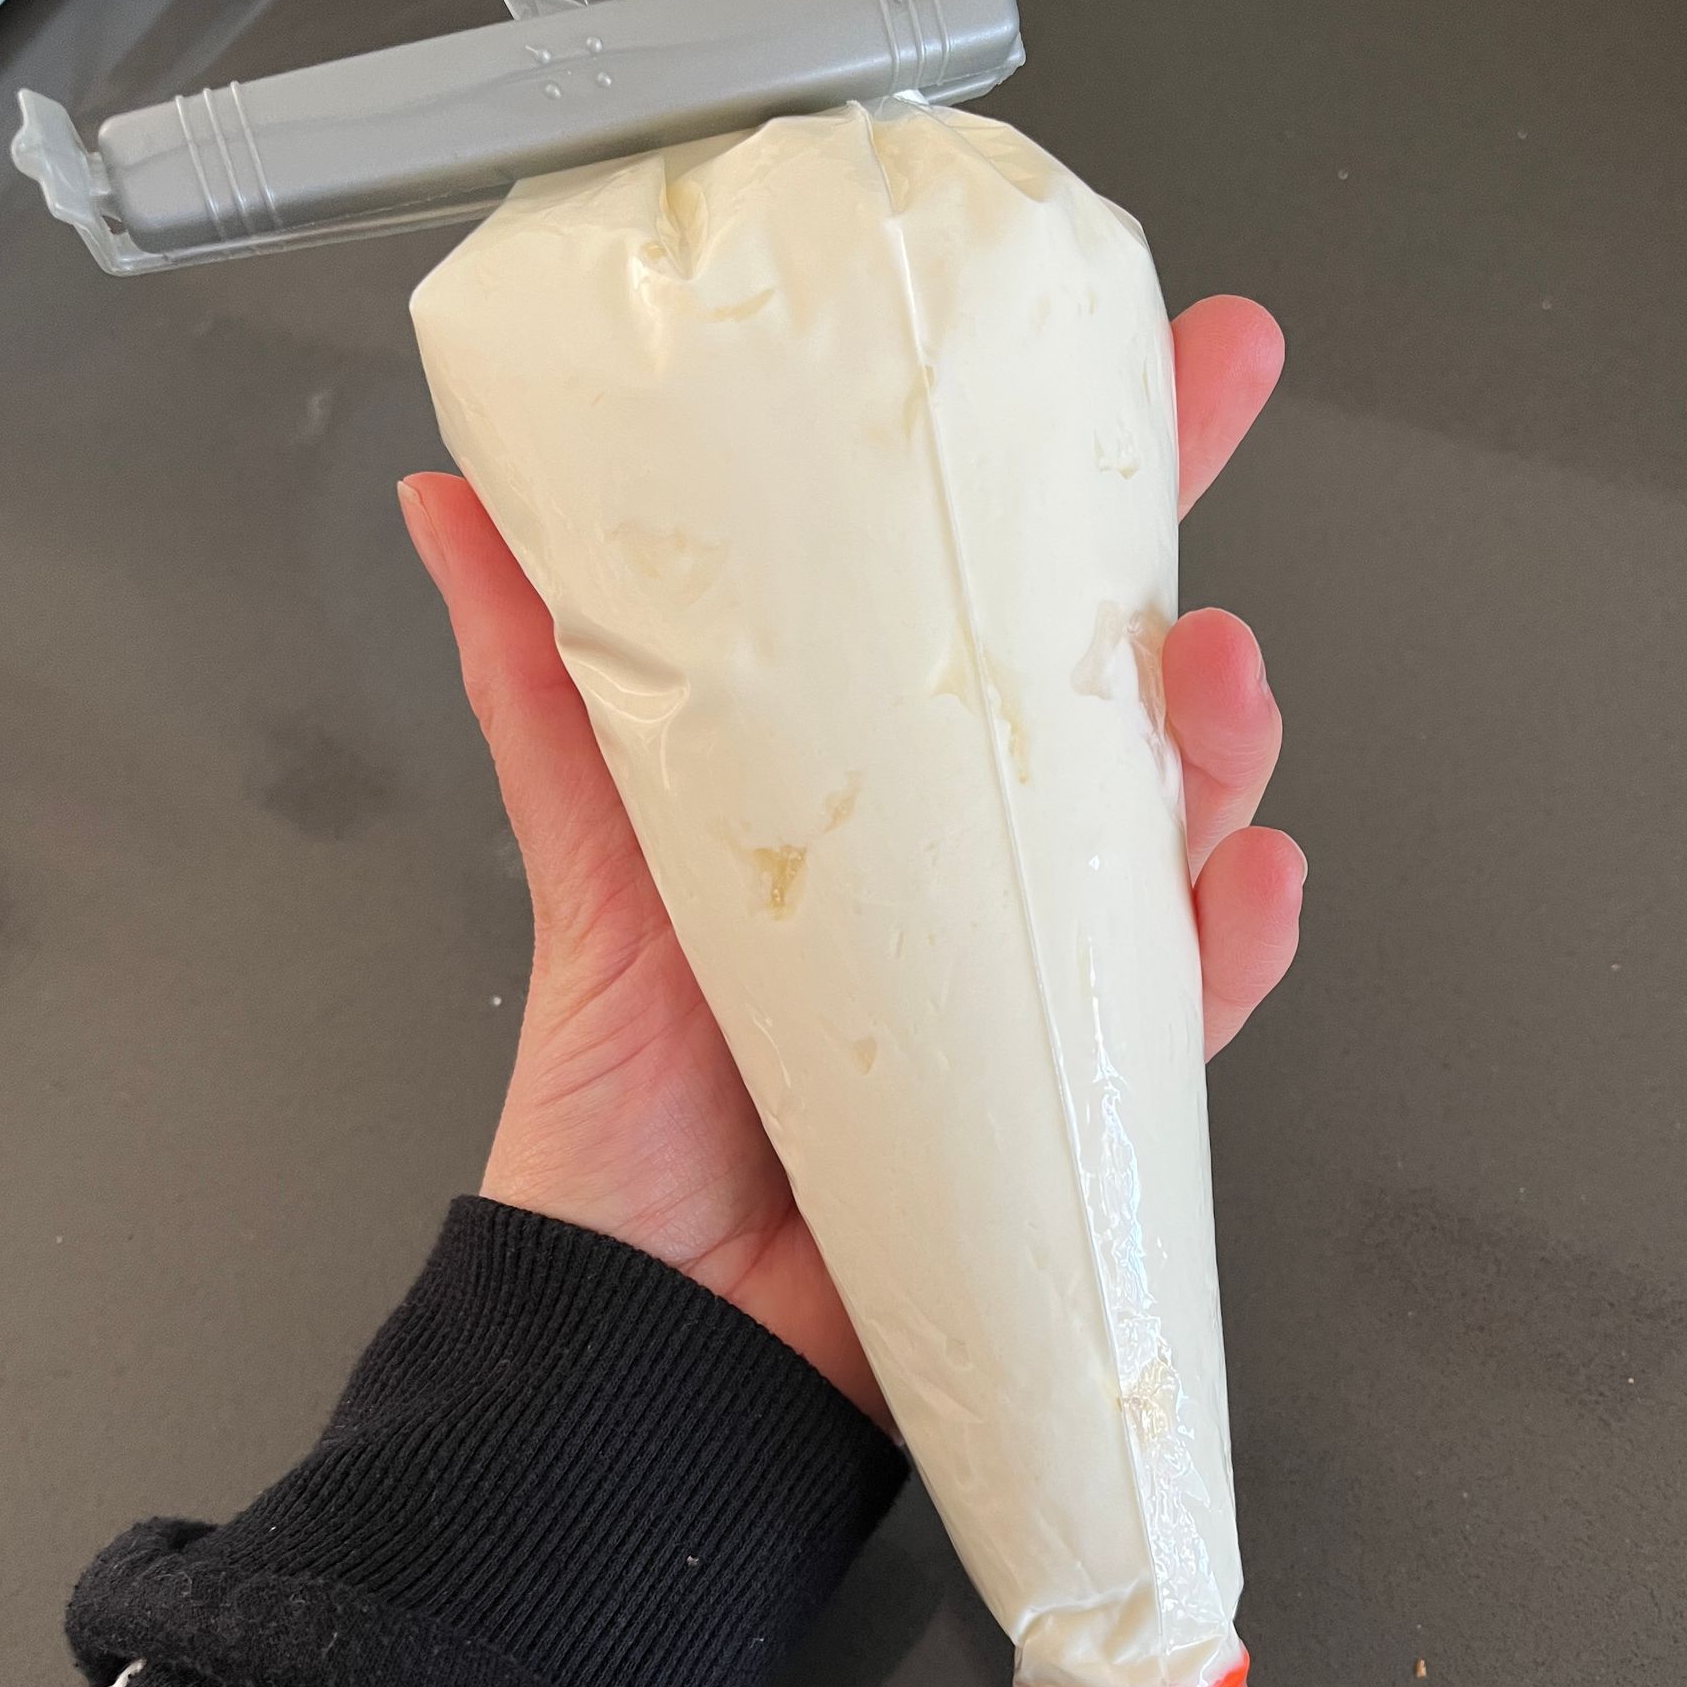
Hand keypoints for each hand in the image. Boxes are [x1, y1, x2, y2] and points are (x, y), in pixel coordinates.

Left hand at [399, 295, 1301, 1425]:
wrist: (659, 1326)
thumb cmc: (627, 1096)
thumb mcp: (598, 855)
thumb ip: (548, 681)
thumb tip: (445, 497)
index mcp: (870, 786)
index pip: (996, 604)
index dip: (1093, 479)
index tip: (1175, 359)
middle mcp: (968, 869)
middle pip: (1120, 701)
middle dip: (1183, 571)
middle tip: (1204, 478)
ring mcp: (1034, 978)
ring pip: (1177, 832)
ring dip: (1222, 741)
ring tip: (1210, 684)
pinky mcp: (1077, 1095)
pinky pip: (1190, 1010)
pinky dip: (1234, 944)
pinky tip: (1241, 884)